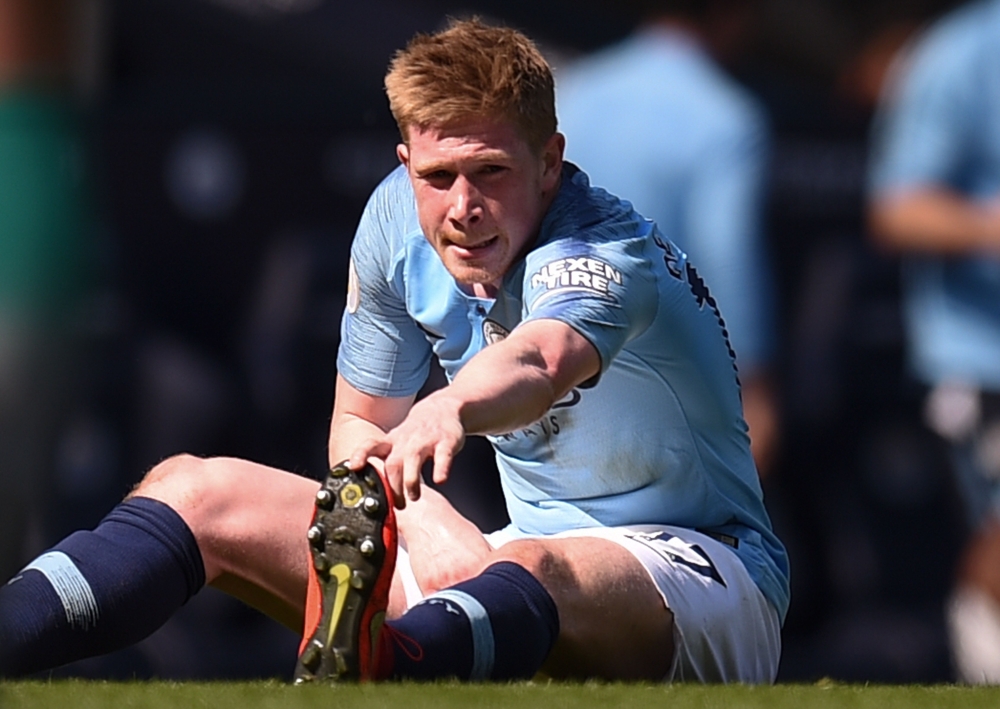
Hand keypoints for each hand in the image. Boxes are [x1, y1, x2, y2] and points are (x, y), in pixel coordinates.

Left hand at [347, 393, 465, 507]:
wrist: (441, 409)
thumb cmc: (415, 435)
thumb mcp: (396, 444)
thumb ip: (387, 468)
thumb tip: (377, 498)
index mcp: (391, 442)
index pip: (371, 446)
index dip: (361, 455)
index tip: (354, 467)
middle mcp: (406, 441)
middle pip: (393, 463)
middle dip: (393, 487)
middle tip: (398, 505)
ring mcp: (425, 440)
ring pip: (413, 459)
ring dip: (411, 481)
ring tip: (414, 497)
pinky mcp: (446, 442)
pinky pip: (442, 456)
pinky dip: (441, 469)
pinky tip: (440, 480)